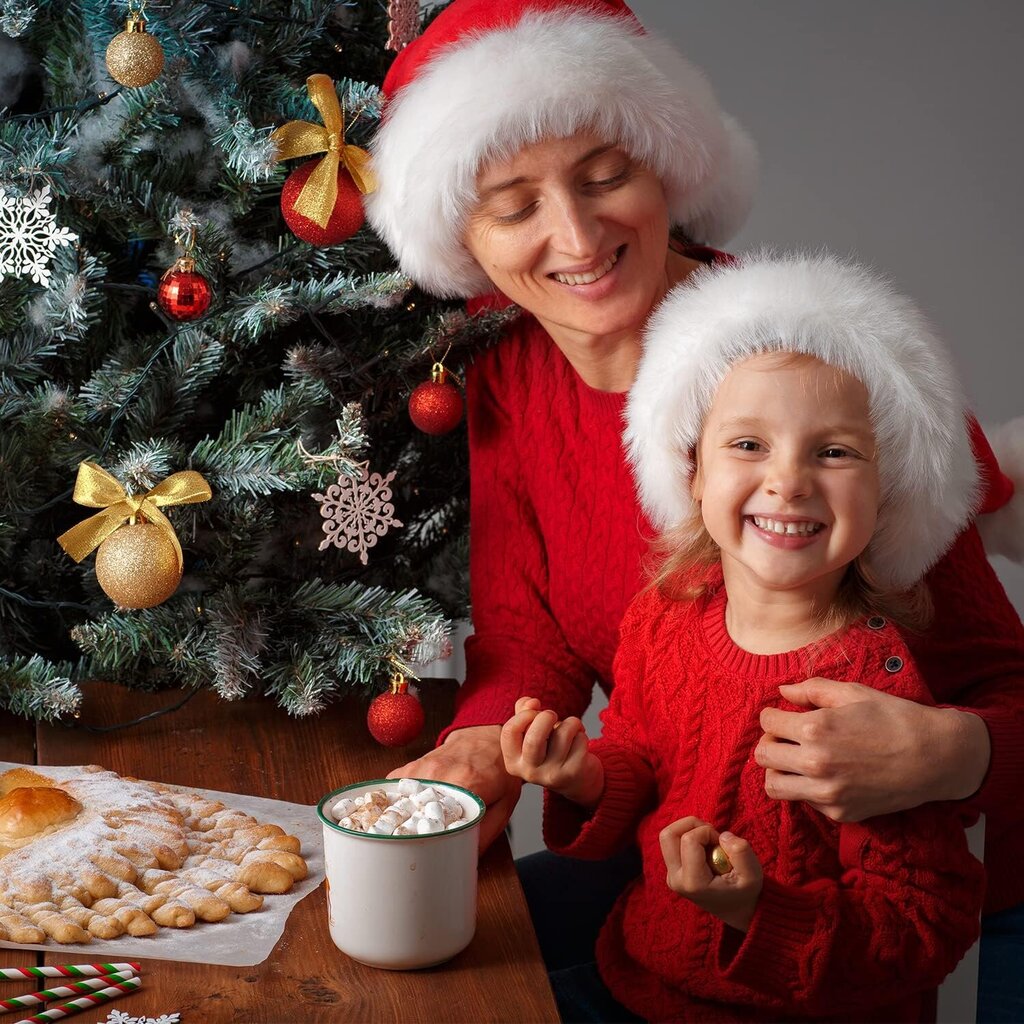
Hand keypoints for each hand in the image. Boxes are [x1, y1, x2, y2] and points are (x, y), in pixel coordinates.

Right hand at [387, 724, 521, 851]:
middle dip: (412, 838)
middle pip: (412, 816)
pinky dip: (393, 805)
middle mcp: (438, 774)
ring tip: (406, 838)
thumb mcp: (504, 805)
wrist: (487, 738)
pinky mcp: (411, 766)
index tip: (428, 859)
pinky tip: (401, 816)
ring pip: (398, 804)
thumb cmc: (498, 772)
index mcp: (465, 784)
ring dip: (400, 822)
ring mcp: (421, 768)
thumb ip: (484, 833)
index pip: (438, 823)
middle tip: (416, 854)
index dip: (431, 845)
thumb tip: (464, 860)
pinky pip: (393, 791)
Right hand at [500, 697, 603, 806]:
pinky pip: (579, 740)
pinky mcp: (573, 772)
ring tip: (570, 728)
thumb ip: (524, 712)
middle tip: (552, 716)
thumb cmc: (550, 750)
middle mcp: (529, 772)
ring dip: (570, 723)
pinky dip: (581, 733)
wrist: (577, 781)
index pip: (510, 731)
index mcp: (513, 762)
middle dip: (546, 717)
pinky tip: (579, 741)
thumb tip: (531, 702)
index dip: (524, 714)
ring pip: (562, 734)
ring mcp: (552, 775)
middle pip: (534, 738)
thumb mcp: (532, 731)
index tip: (534, 712)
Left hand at [659, 817, 761, 931]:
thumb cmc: (745, 893)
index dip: (708, 833)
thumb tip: (723, 835)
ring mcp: (672, 876)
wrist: (738, 911)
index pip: (689, 839)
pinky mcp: (672, 871)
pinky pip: (672, 843)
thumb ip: (740, 852)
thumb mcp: (753, 875)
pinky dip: (689, 837)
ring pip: (667, 836)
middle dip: (691, 825)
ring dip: (689, 829)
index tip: (723, 846)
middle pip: (668, 835)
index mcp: (693, 882)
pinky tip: (705, 849)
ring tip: (708, 839)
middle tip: (710, 834)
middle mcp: (676, 880)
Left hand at [756, 678, 990, 821]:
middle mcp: (815, 763)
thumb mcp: (853, 692)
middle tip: (786, 736)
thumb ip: (812, 689)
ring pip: (774, 786)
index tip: (782, 715)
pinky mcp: (840, 813)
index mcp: (816, 728)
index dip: (772, 715)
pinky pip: (804, 801)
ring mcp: (827, 792)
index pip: (767, 722)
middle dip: (770, 741)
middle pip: (763, 755)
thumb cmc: (894, 718)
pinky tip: (824, 774)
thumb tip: (783, 691)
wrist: (935, 757)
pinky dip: (806, 787)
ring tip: (794, 759)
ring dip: (778, 770)